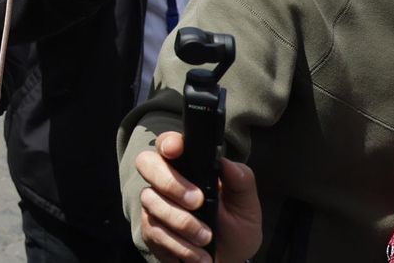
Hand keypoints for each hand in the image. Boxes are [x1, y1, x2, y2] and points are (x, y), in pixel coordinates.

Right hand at [135, 131, 261, 262]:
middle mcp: (165, 182)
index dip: (167, 142)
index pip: (168, 144)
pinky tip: (200, 254)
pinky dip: (182, 246)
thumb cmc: (234, 229)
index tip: (176, 150)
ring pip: (152, 201)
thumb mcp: (247, 207)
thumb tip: (227, 163)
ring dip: (182, 222)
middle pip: (146, 164)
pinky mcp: (150, 231)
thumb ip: (242, 181)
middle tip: (196, 202)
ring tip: (206, 237)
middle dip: (170, 182)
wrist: (227, 262)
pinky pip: (156, 232)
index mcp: (189, 168)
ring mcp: (154, 205)